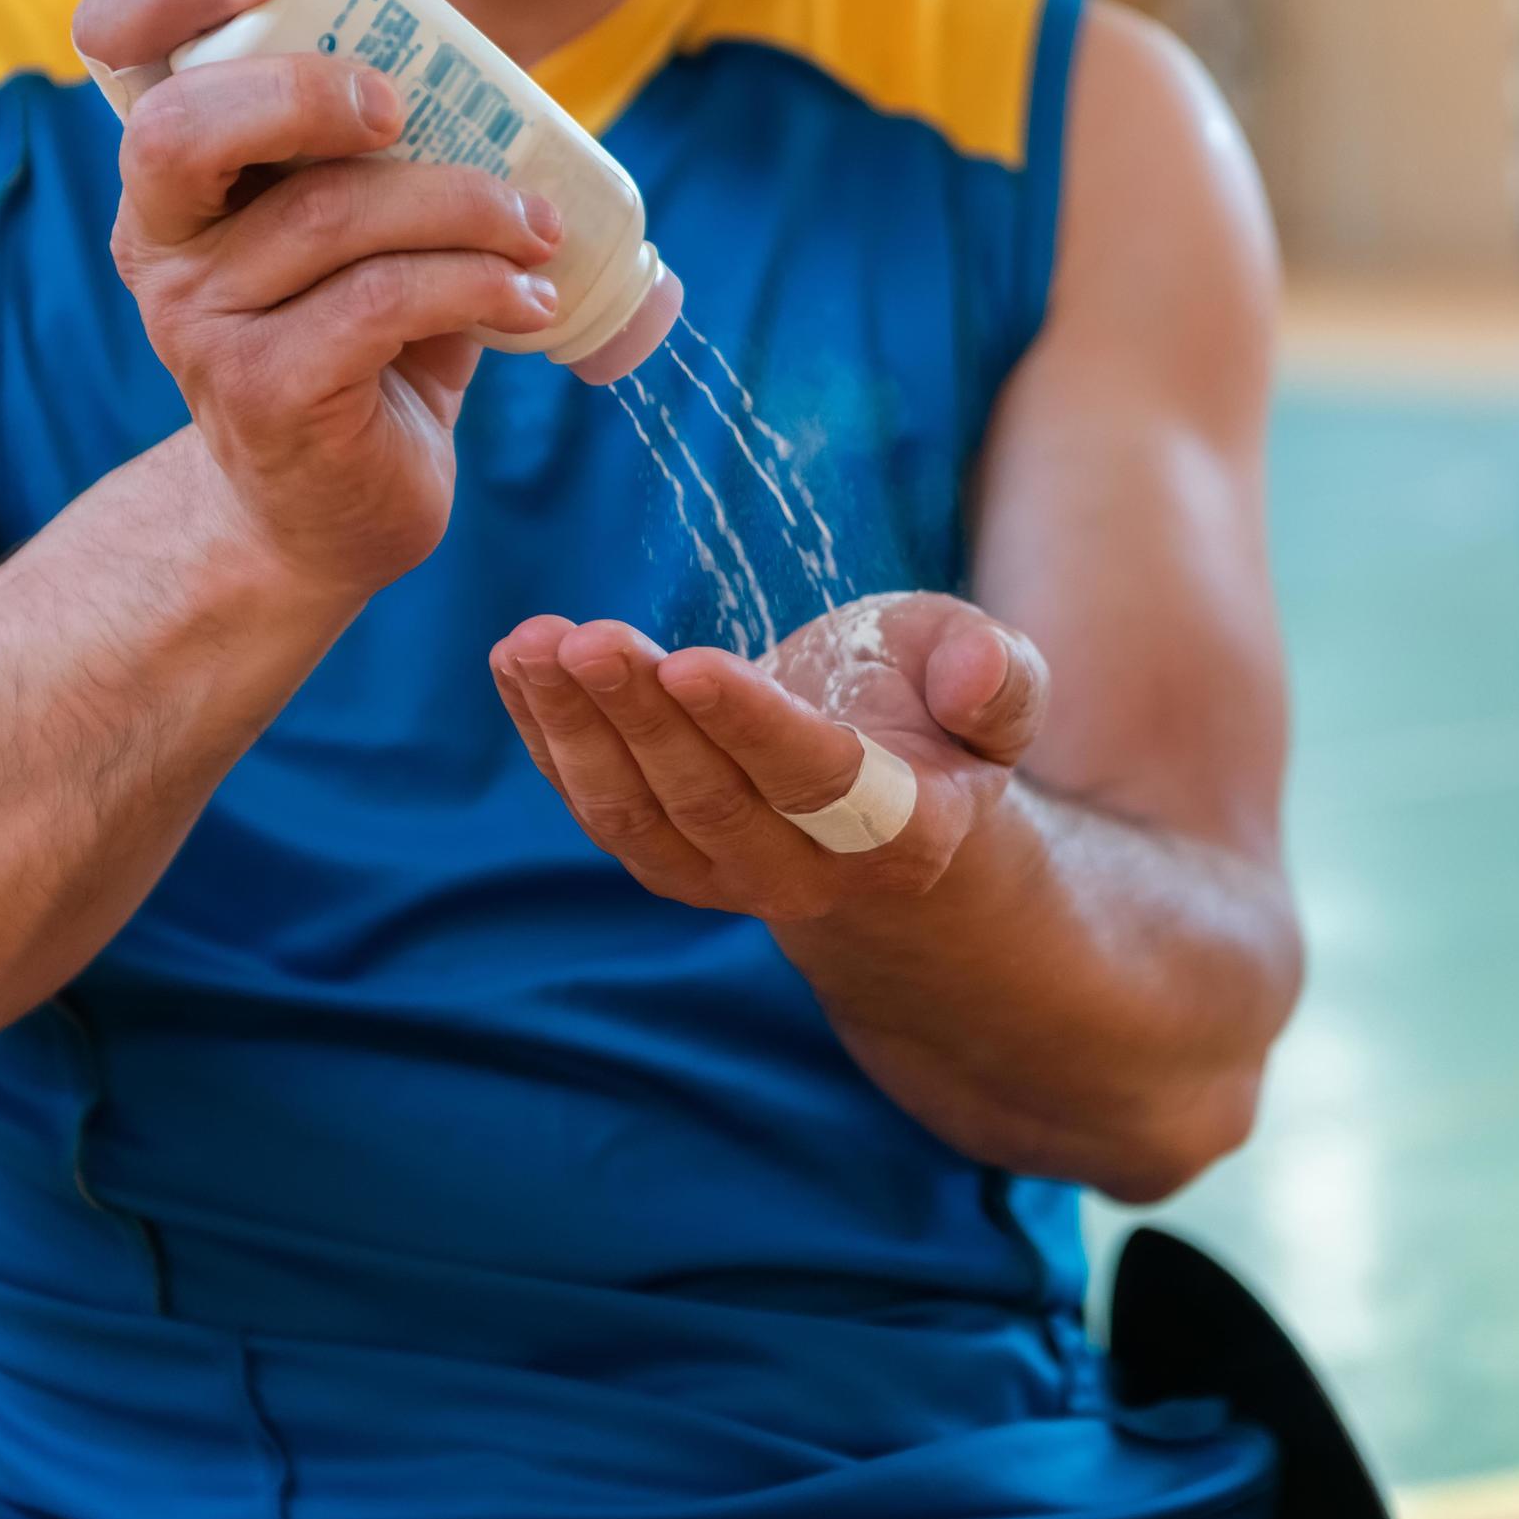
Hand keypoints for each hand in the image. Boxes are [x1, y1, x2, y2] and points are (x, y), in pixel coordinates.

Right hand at [76, 0, 565, 603]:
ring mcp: (199, 322)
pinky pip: (380, 304)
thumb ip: (367, 71)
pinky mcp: (265, 393)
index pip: (118, 42)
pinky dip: (477, 286)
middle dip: (309, 88)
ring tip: (534, 228)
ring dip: (462, 205)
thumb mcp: (367, 197)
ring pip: (330, 216)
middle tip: (404, 105)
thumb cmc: (362, 333)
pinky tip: (528, 299)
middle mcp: (161, 238)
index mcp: (176, 167)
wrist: (338, 510)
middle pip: (186, 125)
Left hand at [489, 592, 1049, 920]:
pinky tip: (516, 664)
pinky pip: (595, 808)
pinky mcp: (665, 860)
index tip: (687, 661)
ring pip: (638, 818)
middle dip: (639, 717)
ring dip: (576, 731)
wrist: (890, 798)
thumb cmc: (936, 711)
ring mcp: (726, 879)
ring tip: (534, 644)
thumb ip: (1003, 680)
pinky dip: (548, 738)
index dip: (749, 725)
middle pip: (709, 802)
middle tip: (586, 639)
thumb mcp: (997, 679)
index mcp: (904, 831)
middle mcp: (810, 876)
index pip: (816, 781)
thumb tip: (978, 679)